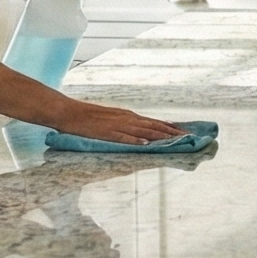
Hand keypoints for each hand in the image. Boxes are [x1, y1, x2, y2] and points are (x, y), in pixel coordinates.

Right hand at [50, 101, 186, 145]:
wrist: (67, 112)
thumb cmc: (87, 116)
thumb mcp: (110, 118)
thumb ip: (125, 124)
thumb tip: (140, 133)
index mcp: (126, 115)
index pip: (152, 121)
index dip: (169, 126)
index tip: (184, 131)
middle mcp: (125, 118)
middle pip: (153, 126)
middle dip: (171, 132)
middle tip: (188, 136)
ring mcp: (116, 126)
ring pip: (142, 131)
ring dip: (160, 136)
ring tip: (175, 140)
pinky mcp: (105, 133)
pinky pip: (122, 137)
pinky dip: (134, 141)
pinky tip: (145, 145)